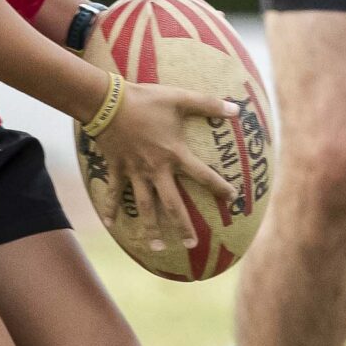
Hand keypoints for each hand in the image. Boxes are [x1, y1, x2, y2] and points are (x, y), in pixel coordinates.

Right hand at [92, 83, 240, 254]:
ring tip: (157, 247)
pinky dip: (111, 209)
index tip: (232, 198)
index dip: (219, 187)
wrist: (108, 102)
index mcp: (175, 154)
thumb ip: (208, 104)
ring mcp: (135, 172)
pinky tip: (110, 225)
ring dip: (150, 228)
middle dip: (183, 226)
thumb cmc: (147, 100)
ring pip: (145, 207)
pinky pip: (114, 193)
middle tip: (192, 245)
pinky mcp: (117, 169)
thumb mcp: (180, 98)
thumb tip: (237, 109)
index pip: (203, 175)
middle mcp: (157, 169)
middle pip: (172, 204)